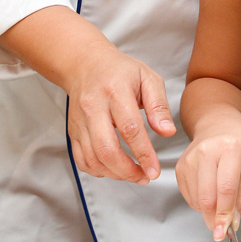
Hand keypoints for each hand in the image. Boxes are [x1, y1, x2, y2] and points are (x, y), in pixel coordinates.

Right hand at [66, 40, 175, 183]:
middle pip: (106, 149)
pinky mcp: (73, 131)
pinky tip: (115, 170)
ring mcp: (80, 121)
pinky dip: (98, 171)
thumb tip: (168, 132)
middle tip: (145, 177)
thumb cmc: (121, 71)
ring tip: (135, 176)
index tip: (155, 169)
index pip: (130, 129)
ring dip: (115, 174)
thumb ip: (159, 105)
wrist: (86, 64)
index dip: (143, 153)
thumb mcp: (148, 78)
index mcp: (116, 91)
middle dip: (127, 171)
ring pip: (93, 158)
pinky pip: (82, 159)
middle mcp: (94, 108)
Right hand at [175, 117, 240, 238]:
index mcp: (229, 148)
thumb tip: (233, 220)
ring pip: (196, 199)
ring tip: (220, 201)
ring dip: (208, 211)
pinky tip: (209, 192)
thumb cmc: (239, 144)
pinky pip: (188, 196)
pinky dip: (199, 203)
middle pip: (207, 197)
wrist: (218, 125)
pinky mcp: (180, 166)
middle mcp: (206, 151)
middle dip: (214, 219)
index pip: (225, 188)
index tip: (224, 231)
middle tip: (221, 228)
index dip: (225, 213)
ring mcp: (189, 159)